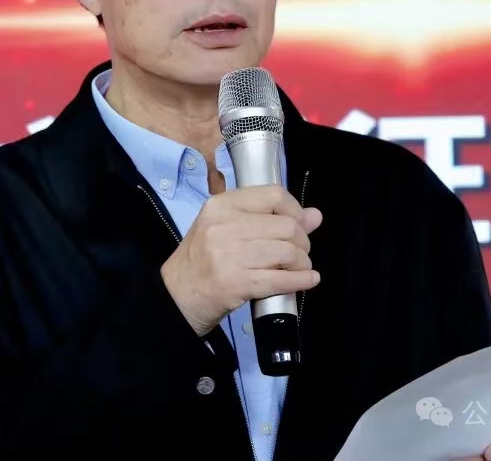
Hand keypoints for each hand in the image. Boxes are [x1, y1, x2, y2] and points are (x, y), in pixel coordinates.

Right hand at [160, 184, 322, 335]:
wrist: (176, 295)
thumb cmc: (201, 259)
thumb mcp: (226, 228)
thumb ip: (268, 218)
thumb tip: (315, 216)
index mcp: (222, 205)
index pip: (274, 195)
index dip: (295, 210)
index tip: (299, 224)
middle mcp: (225, 226)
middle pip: (286, 226)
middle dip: (302, 242)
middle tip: (299, 253)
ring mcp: (229, 255)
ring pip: (288, 253)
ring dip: (302, 263)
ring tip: (299, 268)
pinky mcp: (236, 283)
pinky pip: (281, 279)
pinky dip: (301, 281)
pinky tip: (307, 281)